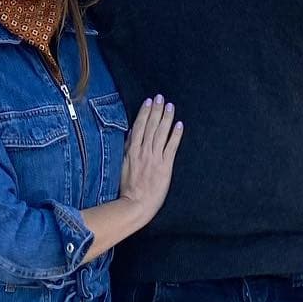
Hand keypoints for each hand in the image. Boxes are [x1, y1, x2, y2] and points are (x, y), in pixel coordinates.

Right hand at [119, 96, 182, 225]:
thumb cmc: (127, 189)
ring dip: (166, 118)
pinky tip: (180, 125)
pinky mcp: (165, 166)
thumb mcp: (123, 166)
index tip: (149, 101)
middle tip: (161, 97)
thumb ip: (127, 150)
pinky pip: (171, 147)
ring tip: (170, 106)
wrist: (135, 204)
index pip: (138, 126)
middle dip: (156, 110)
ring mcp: (154, 158)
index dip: (144, 113)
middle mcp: (143, 151)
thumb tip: (131, 134)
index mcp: (131, 151)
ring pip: (161, 133)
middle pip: (150, 126)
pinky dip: (176, 135)